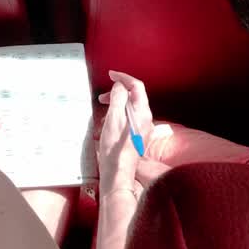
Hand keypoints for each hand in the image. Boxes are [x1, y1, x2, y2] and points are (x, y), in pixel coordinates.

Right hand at [96, 70, 170, 196]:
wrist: (118, 172)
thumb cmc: (115, 146)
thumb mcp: (113, 117)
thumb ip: (118, 98)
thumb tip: (120, 86)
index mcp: (142, 112)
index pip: (137, 86)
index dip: (124, 77)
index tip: (111, 75)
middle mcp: (146, 119)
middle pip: (134, 97)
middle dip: (118, 93)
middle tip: (102, 97)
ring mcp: (143, 128)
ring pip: (130, 108)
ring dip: (116, 105)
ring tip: (102, 112)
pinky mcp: (138, 137)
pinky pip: (129, 119)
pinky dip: (118, 116)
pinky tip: (107, 124)